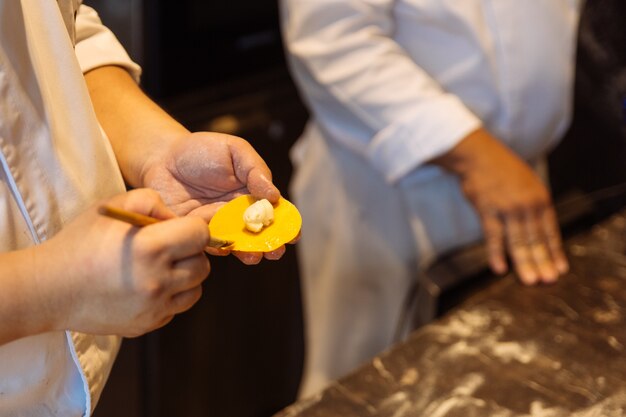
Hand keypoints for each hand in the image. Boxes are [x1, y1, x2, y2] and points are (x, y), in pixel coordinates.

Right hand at [39, 188, 210, 336]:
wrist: (49, 289)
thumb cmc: (80, 243)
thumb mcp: (113, 206)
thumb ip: (152, 202)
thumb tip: (178, 218)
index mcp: (151, 248)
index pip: (201, 235)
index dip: (192, 228)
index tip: (176, 229)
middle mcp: (157, 280)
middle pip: (203, 265)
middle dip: (190, 253)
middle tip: (168, 248)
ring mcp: (154, 307)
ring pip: (196, 289)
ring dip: (185, 277)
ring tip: (160, 268)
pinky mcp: (148, 324)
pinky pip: (176, 308)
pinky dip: (169, 297)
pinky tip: (146, 286)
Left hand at [141, 131, 288, 264]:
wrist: (162, 157)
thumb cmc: (200, 150)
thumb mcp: (235, 150)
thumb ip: (255, 170)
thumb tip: (274, 195)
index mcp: (252, 194)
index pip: (274, 212)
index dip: (286, 224)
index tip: (293, 234)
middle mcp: (237, 213)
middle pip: (260, 233)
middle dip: (270, 245)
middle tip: (275, 251)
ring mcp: (217, 225)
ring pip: (237, 243)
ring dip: (248, 252)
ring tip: (254, 255)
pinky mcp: (196, 232)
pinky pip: (210, 245)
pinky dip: (219, 249)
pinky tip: (225, 248)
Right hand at [433, 129, 568, 284]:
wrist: (478, 155)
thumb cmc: (500, 167)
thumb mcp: (526, 182)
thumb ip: (531, 203)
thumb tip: (535, 225)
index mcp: (540, 198)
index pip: (550, 231)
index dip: (555, 251)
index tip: (560, 268)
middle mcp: (527, 205)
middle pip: (536, 239)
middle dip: (542, 262)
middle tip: (547, 280)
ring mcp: (508, 209)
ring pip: (519, 242)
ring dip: (525, 263)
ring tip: (529, 280)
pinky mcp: (489, 211)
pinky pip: (494, 237)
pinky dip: (496, 254)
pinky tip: (500, 269)